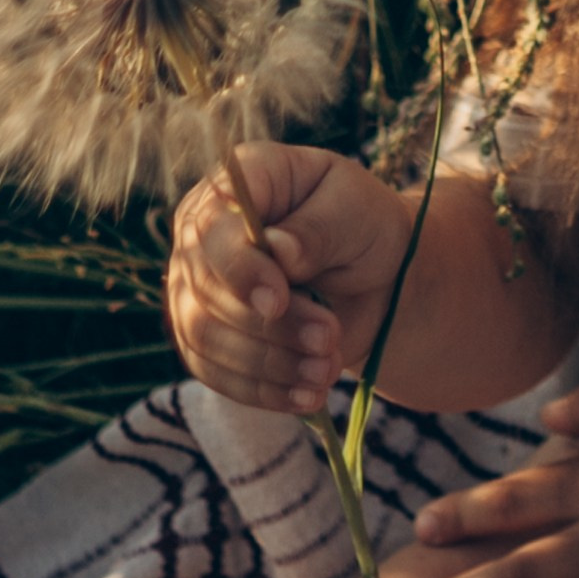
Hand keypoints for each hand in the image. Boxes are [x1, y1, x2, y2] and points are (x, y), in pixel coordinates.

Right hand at [164, 144, 410, 416]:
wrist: (379, 277)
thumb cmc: (364, 227)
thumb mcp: (355, 210)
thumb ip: (317, 227)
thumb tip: (277, 250)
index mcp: (239, 183)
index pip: (211, 229)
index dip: (239, 269)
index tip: (278, 301)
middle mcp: (205, 234)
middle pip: (205, 291)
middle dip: (270, 326)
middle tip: (328, 337)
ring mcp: (198, 288)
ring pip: (205, 338)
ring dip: (270, 363)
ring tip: (327, 369)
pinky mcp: (208, 338)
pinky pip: (215, 373)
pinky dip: (262, 390)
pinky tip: (307, 394)